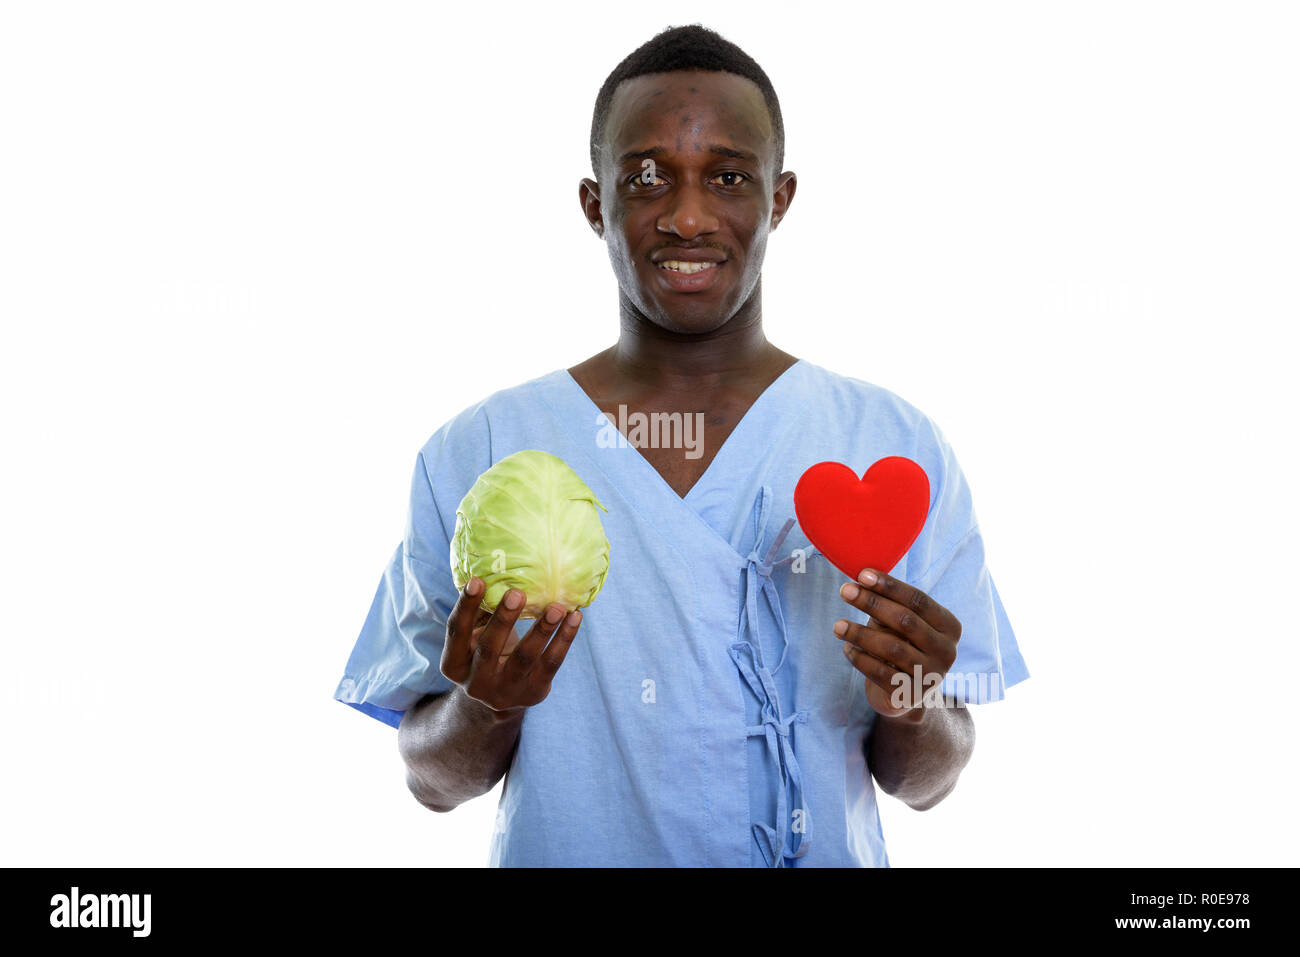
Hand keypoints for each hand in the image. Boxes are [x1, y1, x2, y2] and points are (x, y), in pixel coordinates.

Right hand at [440, 577, 582, 714]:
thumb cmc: (488, 651)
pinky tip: (574, 617)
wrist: (503, 696)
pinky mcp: (534, 693)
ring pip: (525, 657)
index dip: (465, 606)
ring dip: (543, 629)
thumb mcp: (476, 637)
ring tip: (557, 607)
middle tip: (517, 593)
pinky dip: (564, 639)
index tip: (477, 580)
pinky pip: (551, 663)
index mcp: (453, 665)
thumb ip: (480, 611)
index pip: (457, 632)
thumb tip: (492, 569)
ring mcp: (505, 691)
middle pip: (489, 648)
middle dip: (504, 620)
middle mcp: (475, 683)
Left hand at [833, 568, 961, 722]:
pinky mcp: (911, 696)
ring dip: (860, 633)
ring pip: (892, 647)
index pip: (919, 600)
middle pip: (906, 620)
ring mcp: (931, 676)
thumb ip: (889, 603)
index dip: (890, 586)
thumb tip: (862, 579)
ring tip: (838, 625)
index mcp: (949, 627)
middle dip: (872, 602)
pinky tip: (847, 648)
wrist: (905, 694)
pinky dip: (859, 658)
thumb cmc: (902, 645)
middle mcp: (947, 652)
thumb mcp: (901, 623)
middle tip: (845, 591)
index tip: (862, 575)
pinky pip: (880, 672)